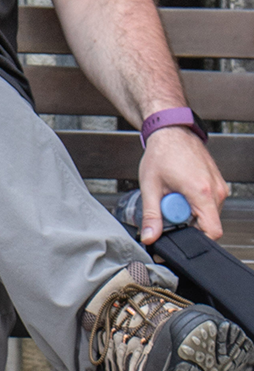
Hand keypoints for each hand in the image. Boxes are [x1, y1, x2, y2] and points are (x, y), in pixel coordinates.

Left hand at [137, 124, 227, 241]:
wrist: (171, 132)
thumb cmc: (162, 153)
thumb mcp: (150, 187)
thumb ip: (151, 216)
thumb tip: (149, 237)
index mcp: (202, 193)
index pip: (212, 232)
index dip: (194, 238)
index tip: (177, 234)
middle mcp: (217, 191)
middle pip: (207, 224)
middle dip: (186, 221)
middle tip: (169, 205)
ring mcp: (220, 186)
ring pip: (207, 214)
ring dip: (189, 211)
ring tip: (174, 194)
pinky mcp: (218, 184)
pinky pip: (209, 203)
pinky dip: (194, 202)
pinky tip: (181, 190)